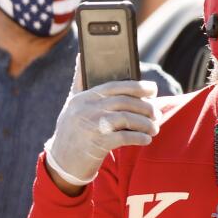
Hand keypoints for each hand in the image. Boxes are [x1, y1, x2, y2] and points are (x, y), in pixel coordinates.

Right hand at [45, 72, 157, 192]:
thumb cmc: (71, 130)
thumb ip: (80, 82)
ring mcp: (91, 126)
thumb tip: (81, 55)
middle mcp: (85, 110)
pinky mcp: (97, 143)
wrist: (61, 162)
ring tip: (153, 128)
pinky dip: (139, 138)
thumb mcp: (71, 105)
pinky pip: (126, 137)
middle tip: (156, 114)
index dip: (137, 87)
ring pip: (127, 118)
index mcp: (82, 98)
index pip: (114, 86)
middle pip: (124, 102)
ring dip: (146, 124)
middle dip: (146, 107)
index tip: (152, 90)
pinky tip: (145, 139)